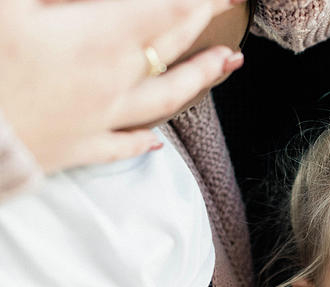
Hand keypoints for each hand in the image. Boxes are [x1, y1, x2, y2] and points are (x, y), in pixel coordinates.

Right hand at [0, 0, 244, 172]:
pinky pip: (122, 145)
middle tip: (228, 5)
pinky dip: (143, 140)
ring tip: (228, 61)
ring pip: (165, 97)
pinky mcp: (76, 148)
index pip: (166, 9)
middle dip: (202, 20)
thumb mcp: (9, 3)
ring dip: (200, 76)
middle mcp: (112, 80)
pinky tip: (156, 140)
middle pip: (170, 46)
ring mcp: (99, 119)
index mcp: (98, 37)